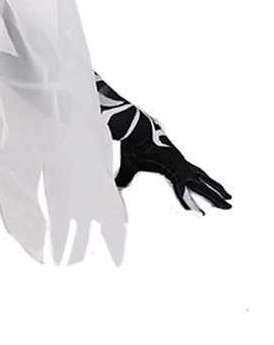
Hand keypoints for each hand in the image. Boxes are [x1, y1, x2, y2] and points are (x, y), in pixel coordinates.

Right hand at [115, 122, 231, 214]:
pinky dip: (190, 204)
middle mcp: (180, 165)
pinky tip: (199, 215)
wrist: (134, 130)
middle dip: (215, 190)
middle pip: (202, 181)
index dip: (197, 188)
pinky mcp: (174, 170)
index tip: (206, 196)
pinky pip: (183, 192)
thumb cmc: (132, 146)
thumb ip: (124, 179)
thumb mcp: (129, 167)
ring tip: (230, 202)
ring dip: (216, 194)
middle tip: (228, 198)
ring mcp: (180, 166)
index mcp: (172, 165)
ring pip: (202, 184)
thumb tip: (114, 188)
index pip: (189, 179)